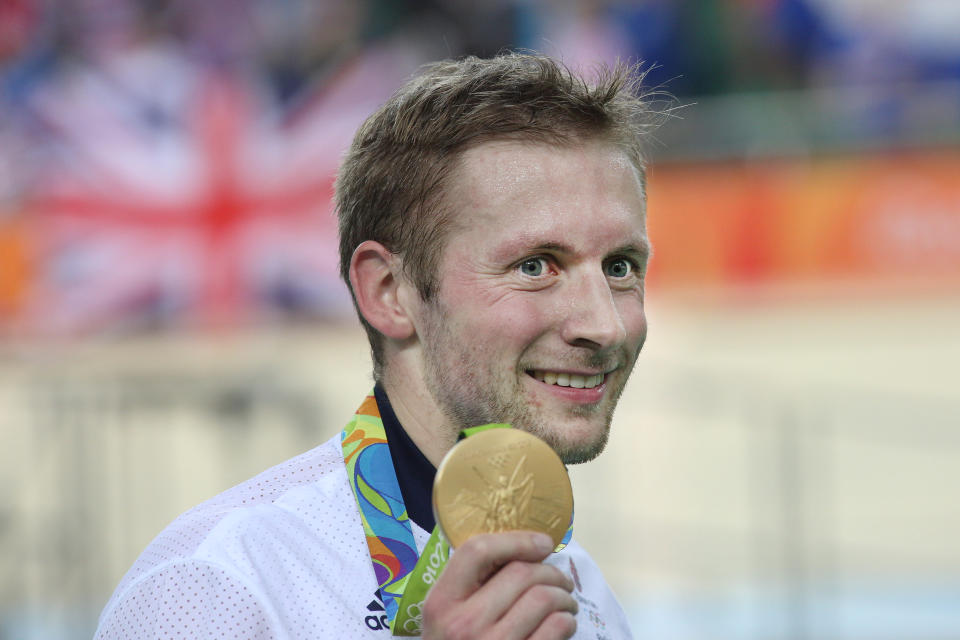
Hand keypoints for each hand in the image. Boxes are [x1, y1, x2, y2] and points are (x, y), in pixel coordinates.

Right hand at [420, 531, 577, 638]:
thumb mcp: (445, 617)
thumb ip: (469, 586)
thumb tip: (524, 552)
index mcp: (441, 603)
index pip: (477, 551)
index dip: (516, 540)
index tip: (542, 543)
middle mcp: (464, 624)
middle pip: (521, 573)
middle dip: (551, 571)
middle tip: (559, 579)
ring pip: (544, 598)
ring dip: (564, 596)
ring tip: (565, 601)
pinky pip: (556, 628)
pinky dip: (567, 620)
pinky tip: (564, 623)